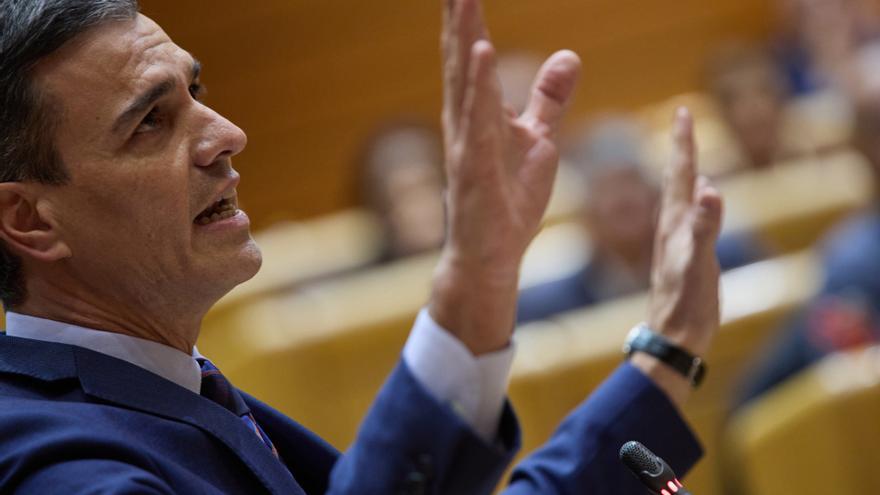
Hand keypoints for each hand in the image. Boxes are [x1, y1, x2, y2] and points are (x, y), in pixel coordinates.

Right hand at [429, 0, 580, 354]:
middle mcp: (466, 121)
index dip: (471, 18)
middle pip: (462, 58)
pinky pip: (476, 121)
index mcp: (480, 113)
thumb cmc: (508, 201)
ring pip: (465, 81)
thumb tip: (568, 56)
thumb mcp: (539, 141)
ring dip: (465, 36)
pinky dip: (478, 86)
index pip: (475, 55)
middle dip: (460, 16)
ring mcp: (467, 144)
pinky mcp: (474, 169)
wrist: (492, 255)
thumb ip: (549, 100)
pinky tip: (481, 52)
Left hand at [635, 108, 722, 406]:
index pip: (679, 174)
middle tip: (683, 119)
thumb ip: (704, 226)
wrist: (672, 335)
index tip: (682, 112)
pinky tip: (694, 204)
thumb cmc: (686, 302)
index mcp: (674, 223)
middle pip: (676, 179)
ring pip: (678, 197)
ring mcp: (675, 241)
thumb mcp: (700, 262)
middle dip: (682, 148)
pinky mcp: (682, 256)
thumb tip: (708, 188)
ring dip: (684, 171)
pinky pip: (686, 218)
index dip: (683, 143)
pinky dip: (691, 201)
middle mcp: (670, 226)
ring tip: (686, 154)